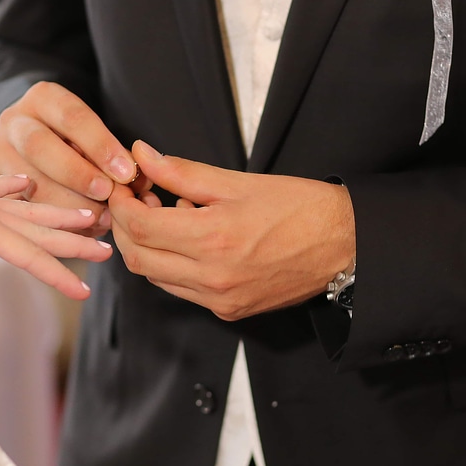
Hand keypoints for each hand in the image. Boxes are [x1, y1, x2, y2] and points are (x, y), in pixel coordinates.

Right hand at [0, 81, 147, 234]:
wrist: (27, 144)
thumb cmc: (73, 142)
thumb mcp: (93, 137)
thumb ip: (115, 156)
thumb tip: (139, 185)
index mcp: (43, 99)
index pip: (73, 117)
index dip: (101, 145)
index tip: (126, 172)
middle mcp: (14, 122)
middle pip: (39, 146)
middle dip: (77, 174)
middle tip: (106, 194)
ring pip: (26, 182)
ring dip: (66, 205)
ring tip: (99, 219)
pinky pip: (17, 208)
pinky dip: (52, 223)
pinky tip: (78, 231)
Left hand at [0, 140, 112, 310]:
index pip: (26, 255)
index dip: (56, 274)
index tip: (86, 290)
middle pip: (36, 229)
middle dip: (72, 242)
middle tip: (107, 250)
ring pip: (24, 210)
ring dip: (55, 216)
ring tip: (87, 215)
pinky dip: (13, 190)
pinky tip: (26, 185)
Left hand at [108, 141, 355, 319]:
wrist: (344, 246)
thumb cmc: (298, 207)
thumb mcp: (237, 181)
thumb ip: (181, 172)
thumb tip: (142, 154)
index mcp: (213, 238)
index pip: (139, 226)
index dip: (121, 204)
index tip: (123, 185)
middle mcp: (211, 277)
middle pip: (137, 257)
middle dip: (123, 226)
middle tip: (133, 199)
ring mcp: (219, 299)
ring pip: (155, 276)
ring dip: (144, 246)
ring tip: (160, 215)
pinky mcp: (228, 311)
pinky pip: (180, 290)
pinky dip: (169, 264)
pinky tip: (186, 239)